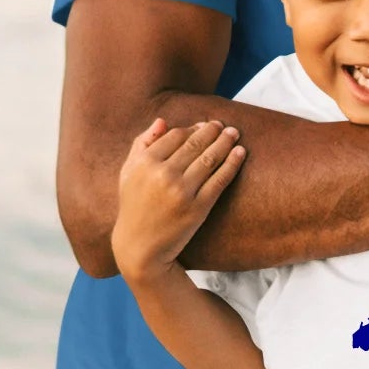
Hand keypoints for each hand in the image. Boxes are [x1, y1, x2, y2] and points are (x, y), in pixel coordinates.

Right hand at [111, 119, 245, 282]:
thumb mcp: (128, 172)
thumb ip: (142, 143)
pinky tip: (240, 153)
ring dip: (226, 143)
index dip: (193, 128)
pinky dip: (232, 164)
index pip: (176, 135)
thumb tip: (163, 121)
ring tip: (235, 134)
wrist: (140, 247)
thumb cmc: (134, 206)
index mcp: (145, 163)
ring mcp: (182, 191)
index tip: (204, 126)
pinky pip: (219, 180)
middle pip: (195, 144)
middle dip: (213, 131)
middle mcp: (163, 174)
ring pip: (210, 159)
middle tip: (224, 126)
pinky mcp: (198, 208)